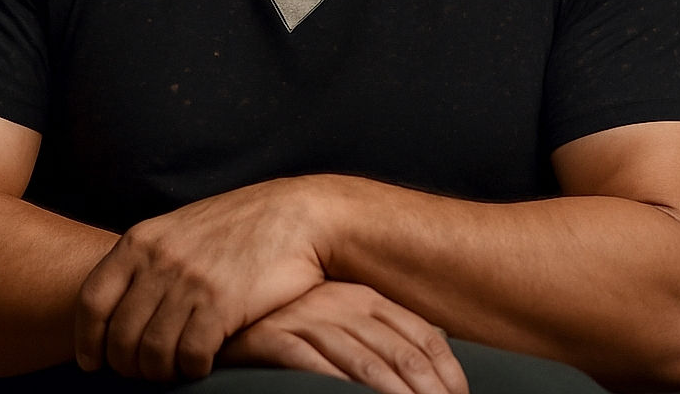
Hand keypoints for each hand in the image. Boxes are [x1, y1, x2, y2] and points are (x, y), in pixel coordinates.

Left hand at [74, 178, 324, 381]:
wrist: (298, 215)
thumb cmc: (243, 224)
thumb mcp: (183, 229)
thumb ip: (151, 260)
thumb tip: (121, 308)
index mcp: (143, 240)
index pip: (92, 300)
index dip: (88, 340)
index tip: (95, 361)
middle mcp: (160, 260)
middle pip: (119, 337)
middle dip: (129, 366)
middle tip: (148, 370)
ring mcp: (190, 282)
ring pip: (151, 355)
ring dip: (162, 372)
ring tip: (178, 367)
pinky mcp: (221, 304)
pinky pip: (189, 358)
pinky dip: (193, 370)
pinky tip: (205, 362)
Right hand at [218, 282, 468, 393]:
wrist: (232, 299)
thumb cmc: (292, 316)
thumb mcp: (342, 312)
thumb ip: (381, 330)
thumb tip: (435, 350)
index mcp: (365, 296)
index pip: (421, 334)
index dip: (447, 371)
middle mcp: (342, 303)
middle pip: (399, 353)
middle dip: (427, 391)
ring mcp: (310, 319)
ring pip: (365, 363)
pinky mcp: (276, 337)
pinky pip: (314, 366)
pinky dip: (338, 388)